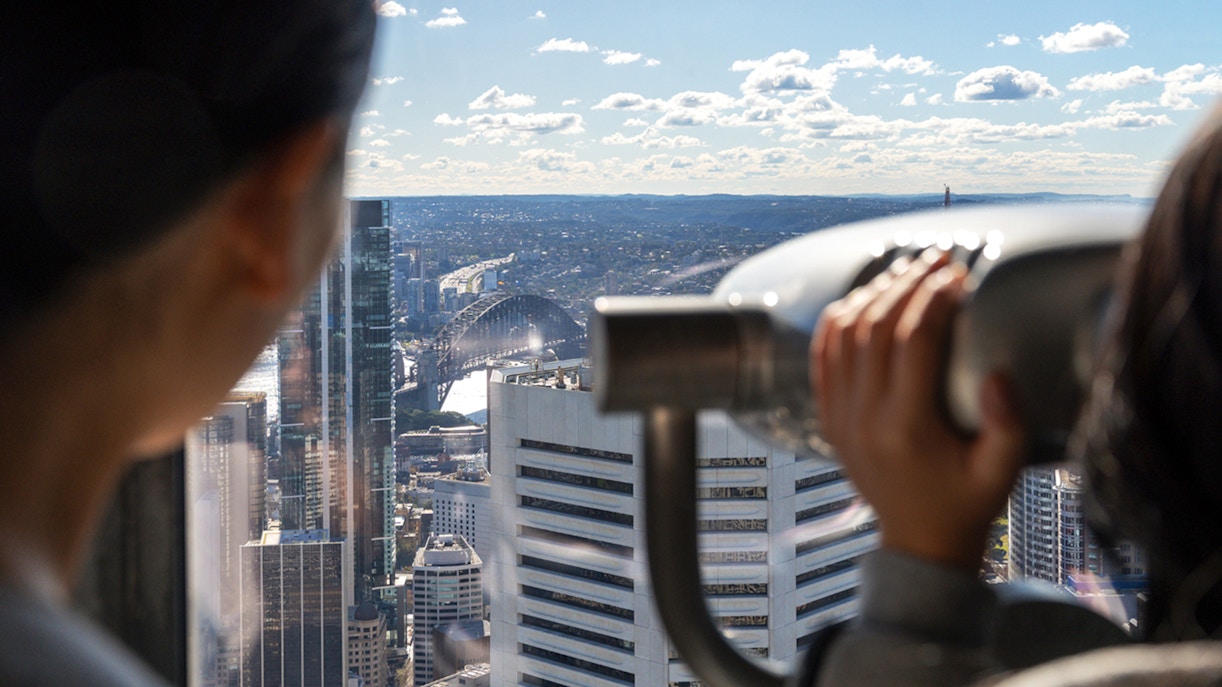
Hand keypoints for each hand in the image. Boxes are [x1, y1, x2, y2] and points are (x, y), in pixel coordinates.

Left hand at [811, 251, 1025, 570]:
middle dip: (905, 283)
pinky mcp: (828, 417)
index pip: (912, 340)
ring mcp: (839, 417)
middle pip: (874, 327)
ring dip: (872, 294)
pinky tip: (862, 299)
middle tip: (935, 259)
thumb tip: (999, 371)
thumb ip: (1007, 423)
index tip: (958, 276)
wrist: (919, 541)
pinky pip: (822, 357)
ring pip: (843, 335)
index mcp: (906, 427)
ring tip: (905, 271)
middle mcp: (863, 418)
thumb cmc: (965, 503)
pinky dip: (837, 321)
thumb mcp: (1001, 471)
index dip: (934, 298)